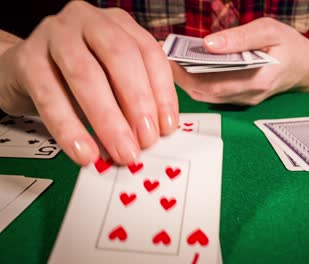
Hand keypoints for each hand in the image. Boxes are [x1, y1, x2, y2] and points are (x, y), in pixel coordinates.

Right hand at [0, 1, 177, 165]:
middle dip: (137, 103)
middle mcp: (89, 21)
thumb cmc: (76, 76)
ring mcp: (55, 35)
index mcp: (118, 24)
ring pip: (86, 75)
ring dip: (108, 120)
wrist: (23, 69)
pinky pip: (50, 96)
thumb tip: (156, 131)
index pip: (149, 53)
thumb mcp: (113, 80)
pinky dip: (70, 128)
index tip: (166, 127)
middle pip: (120, 58)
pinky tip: (84, 151)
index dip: (162, 92)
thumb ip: (136, 99)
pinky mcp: (27, 58)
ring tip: (121, 151)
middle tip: (145, 141)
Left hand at [171, 17, 308, 104]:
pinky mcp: (240, 99)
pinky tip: (189, 65)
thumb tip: (207, 44)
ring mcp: (243, 101)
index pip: (210, 82)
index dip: (185, 72)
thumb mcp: (270, 31)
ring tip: (173, 58)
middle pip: (203, 93)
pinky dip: (197, 80)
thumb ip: (240, 38)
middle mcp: (247, 96)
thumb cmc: (291, 46)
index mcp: (256, 81)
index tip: (168, 53)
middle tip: (164, 55)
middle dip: (179, 76)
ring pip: (206, 96)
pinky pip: (213, 94)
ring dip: (186, 79)